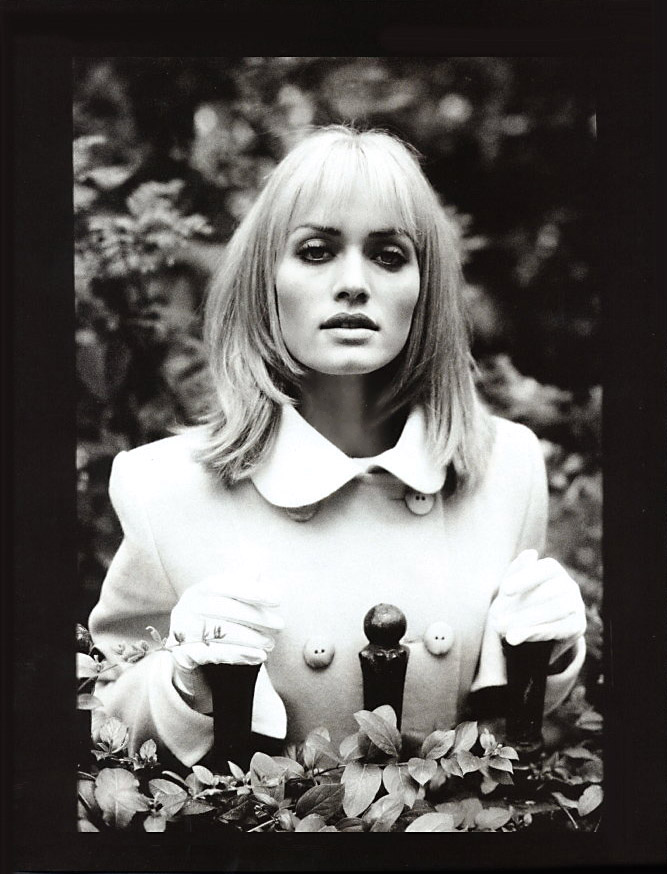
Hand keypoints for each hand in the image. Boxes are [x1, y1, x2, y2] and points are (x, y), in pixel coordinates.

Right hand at [167, 573, 283, 710]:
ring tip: (271, 643)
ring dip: (250, 638)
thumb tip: (258, 567)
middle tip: (280, 625)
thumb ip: (242, 583)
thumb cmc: (216, 619)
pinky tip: (259, 656)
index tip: (278, 599)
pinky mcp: (184, 653)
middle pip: (224, 609)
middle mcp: (188, 606)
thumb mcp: (227, 599)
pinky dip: (239, 654)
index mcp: (200, 589)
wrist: (190, 650)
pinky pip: (214, 654)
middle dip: (255, 617)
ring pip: (220, 632)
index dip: (252, 591)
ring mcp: (184, 630)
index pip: (226, 585)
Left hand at [490, 550, 585, 654]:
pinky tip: (515, 637)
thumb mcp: (515, 584)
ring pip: (556, 610)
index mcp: (554, 570)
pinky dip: (535, 633)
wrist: (539, 625)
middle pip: (549, 593)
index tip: (505, 590)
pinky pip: (557, 629)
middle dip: (520, 607)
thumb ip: (518, 569)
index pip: (545, 569)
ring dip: (527, 621)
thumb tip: (530, 554)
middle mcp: (569, 585)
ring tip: (502, 630)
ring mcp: (576, 605)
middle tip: (495, 619)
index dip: (525, 578)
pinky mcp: (578, 626)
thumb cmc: (523, 598)